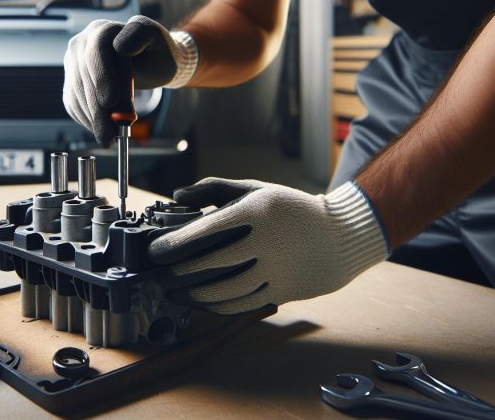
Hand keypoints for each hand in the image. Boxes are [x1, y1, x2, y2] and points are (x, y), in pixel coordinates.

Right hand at [63, 15, 197, 144]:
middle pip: (84, 77)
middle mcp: (82, 44)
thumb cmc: (157, 51)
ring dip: (93, 119)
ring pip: (77, 94)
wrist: (151, 62)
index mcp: (102, 29)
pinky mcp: (72, 82)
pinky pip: (73, 104)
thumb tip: (120, 47)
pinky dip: (87, 120)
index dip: (102, 75)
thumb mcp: (156, 39)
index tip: (111, 100)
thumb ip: (140, 36)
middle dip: (98, 107)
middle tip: (112, 131)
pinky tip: (101, 130)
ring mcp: (74, 64)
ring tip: (111, 137)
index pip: (96, 50)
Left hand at [149, 178, 388, 313]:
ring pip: (225, 290)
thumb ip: (213, 189)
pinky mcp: (280, 292)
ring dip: (193, 294)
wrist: (338, 238)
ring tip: (175, 291)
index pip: (206, 230)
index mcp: (256, 212)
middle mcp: (266, 242)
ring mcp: (275, 270)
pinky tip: (201, 301)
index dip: (175, 243)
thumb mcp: (254, 190)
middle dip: (178, 273)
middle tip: (160, 274)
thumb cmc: (289, 209)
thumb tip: (176, 197)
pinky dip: (216, 305)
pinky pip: (242, 303)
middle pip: (212, 264)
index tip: (156, 251)